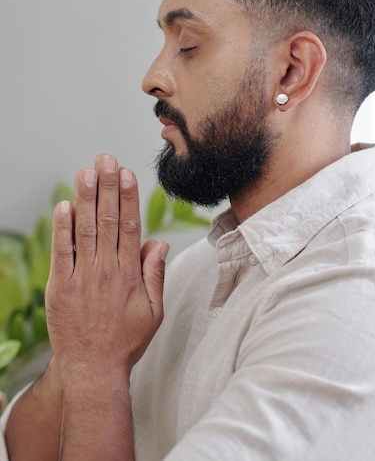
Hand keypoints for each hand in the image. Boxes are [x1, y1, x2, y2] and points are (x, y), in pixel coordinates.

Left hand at [45, 154, 168, 379]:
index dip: (128, 198)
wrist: (93, 369)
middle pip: (106, 221)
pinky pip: (61, 253)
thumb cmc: (126, 340)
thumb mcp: (155, 311)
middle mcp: (106, 272)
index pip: (129, 227)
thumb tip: (159, 243)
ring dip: (84, 199)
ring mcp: (82, 279)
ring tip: (85, 171)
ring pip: (84, 231)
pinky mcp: (59, 288)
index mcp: (130, 275)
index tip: (127, 174)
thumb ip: (156, 274)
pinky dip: (61, 229)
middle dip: (107, 187)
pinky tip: (63, 206)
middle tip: (106, 159)